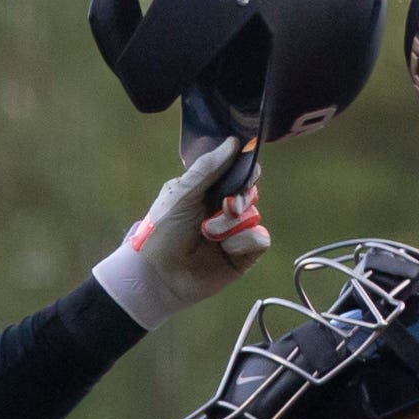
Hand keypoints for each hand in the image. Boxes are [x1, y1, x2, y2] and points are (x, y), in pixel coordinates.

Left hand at [95, 140, 275, 325]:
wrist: (159, 276)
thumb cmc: (162, 233)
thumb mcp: (181, 194)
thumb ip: (207, 169)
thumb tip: (233, 142)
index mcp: (206, 191)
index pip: (236, 170)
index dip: (243, 168)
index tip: (243, 169)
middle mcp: (222, 209)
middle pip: (249, 190)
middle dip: (239, 196)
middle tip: (226, 205)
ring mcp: (234, 231)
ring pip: (254, 214)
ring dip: (232, 223)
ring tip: (210, 234)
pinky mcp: (243, 254)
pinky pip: (259, 238)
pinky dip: (243, 241)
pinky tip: (225, 248)